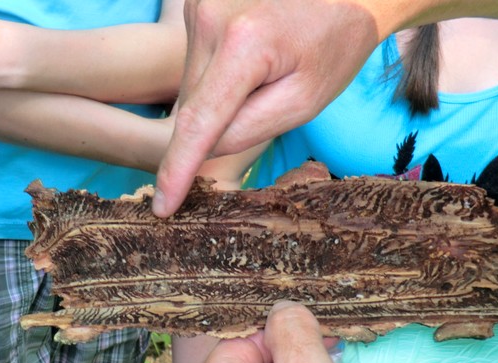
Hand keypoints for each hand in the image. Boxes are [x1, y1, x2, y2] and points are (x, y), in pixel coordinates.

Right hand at [153, 0, 398, 216]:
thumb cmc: (333, 44)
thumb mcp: (305, 100)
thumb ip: (250, 129)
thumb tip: (205, 147)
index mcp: (243, 44)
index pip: (198, 123)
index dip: (177, 170)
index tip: (163, 208)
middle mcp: (208, 18)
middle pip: (193, 107)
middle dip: (218, 124)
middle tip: (264, 102)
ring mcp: (197, 6)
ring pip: (192, 88)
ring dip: (217, 99)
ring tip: (262, 72)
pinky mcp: (195, 4)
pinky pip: (196, 65)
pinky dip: (217, 76)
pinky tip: (249, 60)